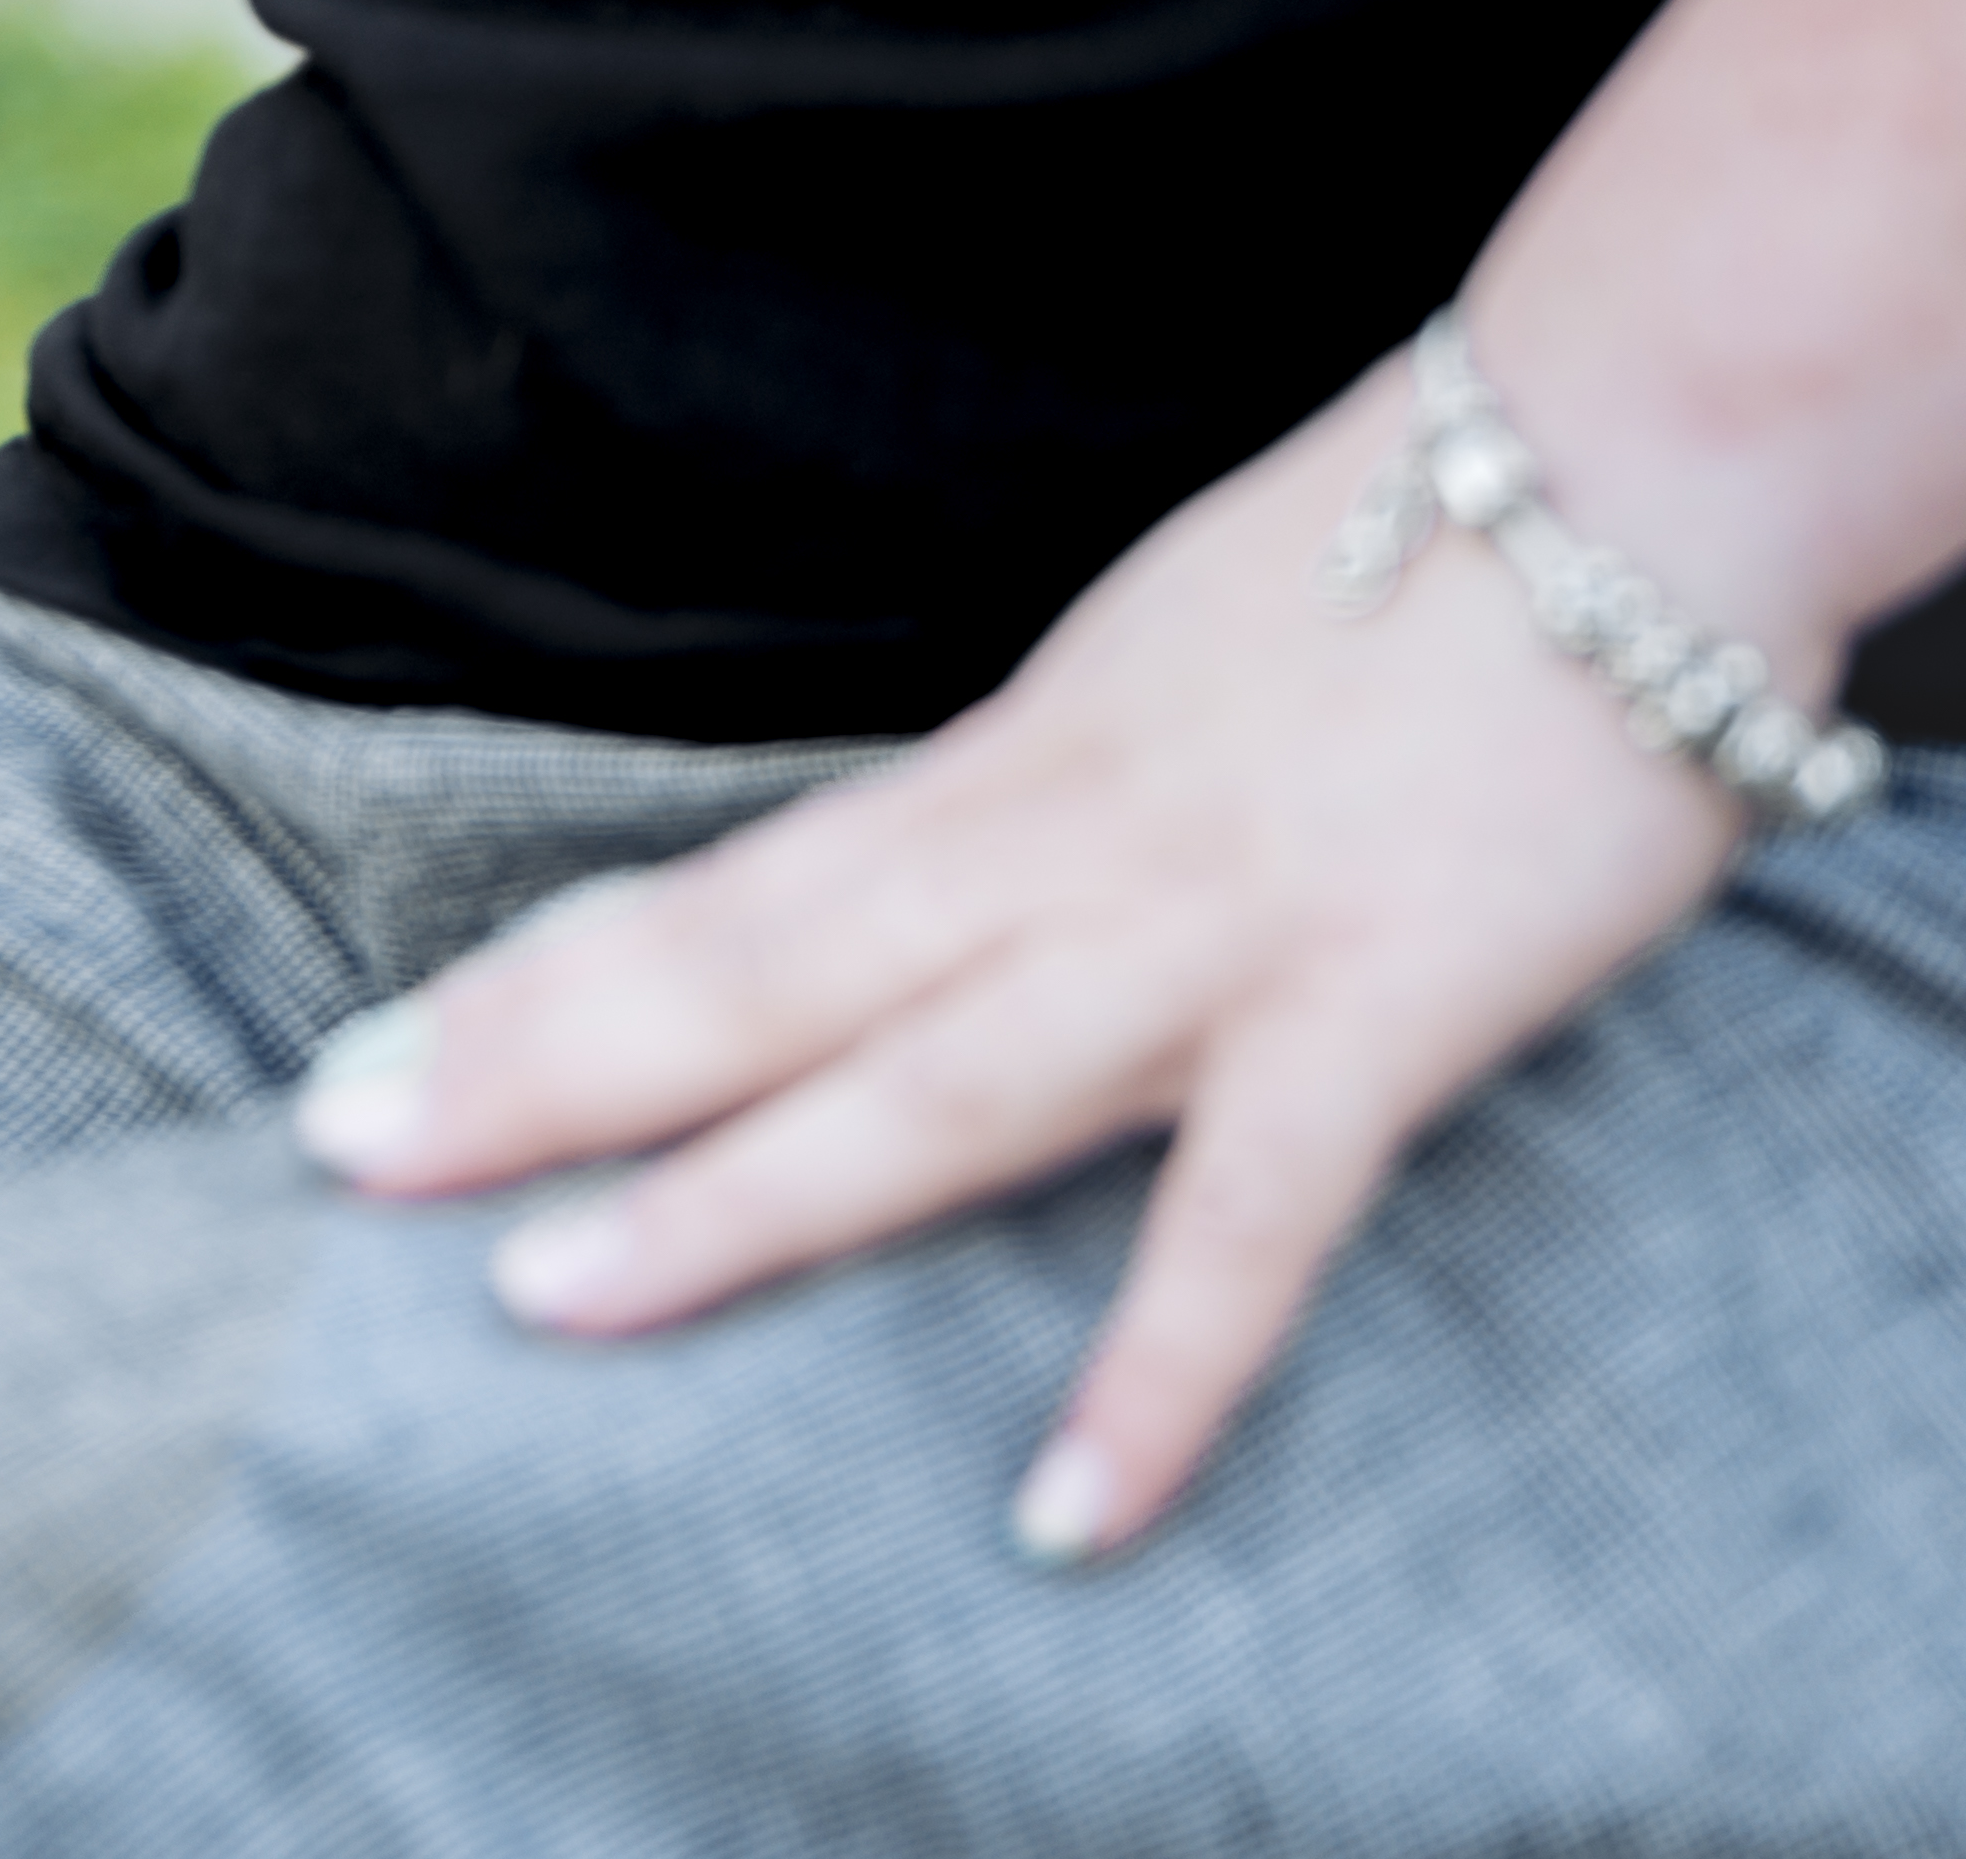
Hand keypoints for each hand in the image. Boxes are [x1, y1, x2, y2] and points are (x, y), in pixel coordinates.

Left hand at [289, 357, 1773, 1559]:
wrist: (1630, 457)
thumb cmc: (1405, 560)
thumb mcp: (1153, 673)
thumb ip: (1027, 801)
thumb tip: (902, 892)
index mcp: (1004, 768)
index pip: (726, 893)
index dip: (543, 980)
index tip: (371, 1051)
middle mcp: (1058, 851)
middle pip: (754, 976)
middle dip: (537, 1071)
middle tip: (335, 1149)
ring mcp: (1207, 936)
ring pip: (920, 1085)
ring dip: (734, 1197)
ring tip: (547, 1296)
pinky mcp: (1379, 1008)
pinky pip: (1248, 1219)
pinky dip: (1156, 1365)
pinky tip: (1065, 1508)